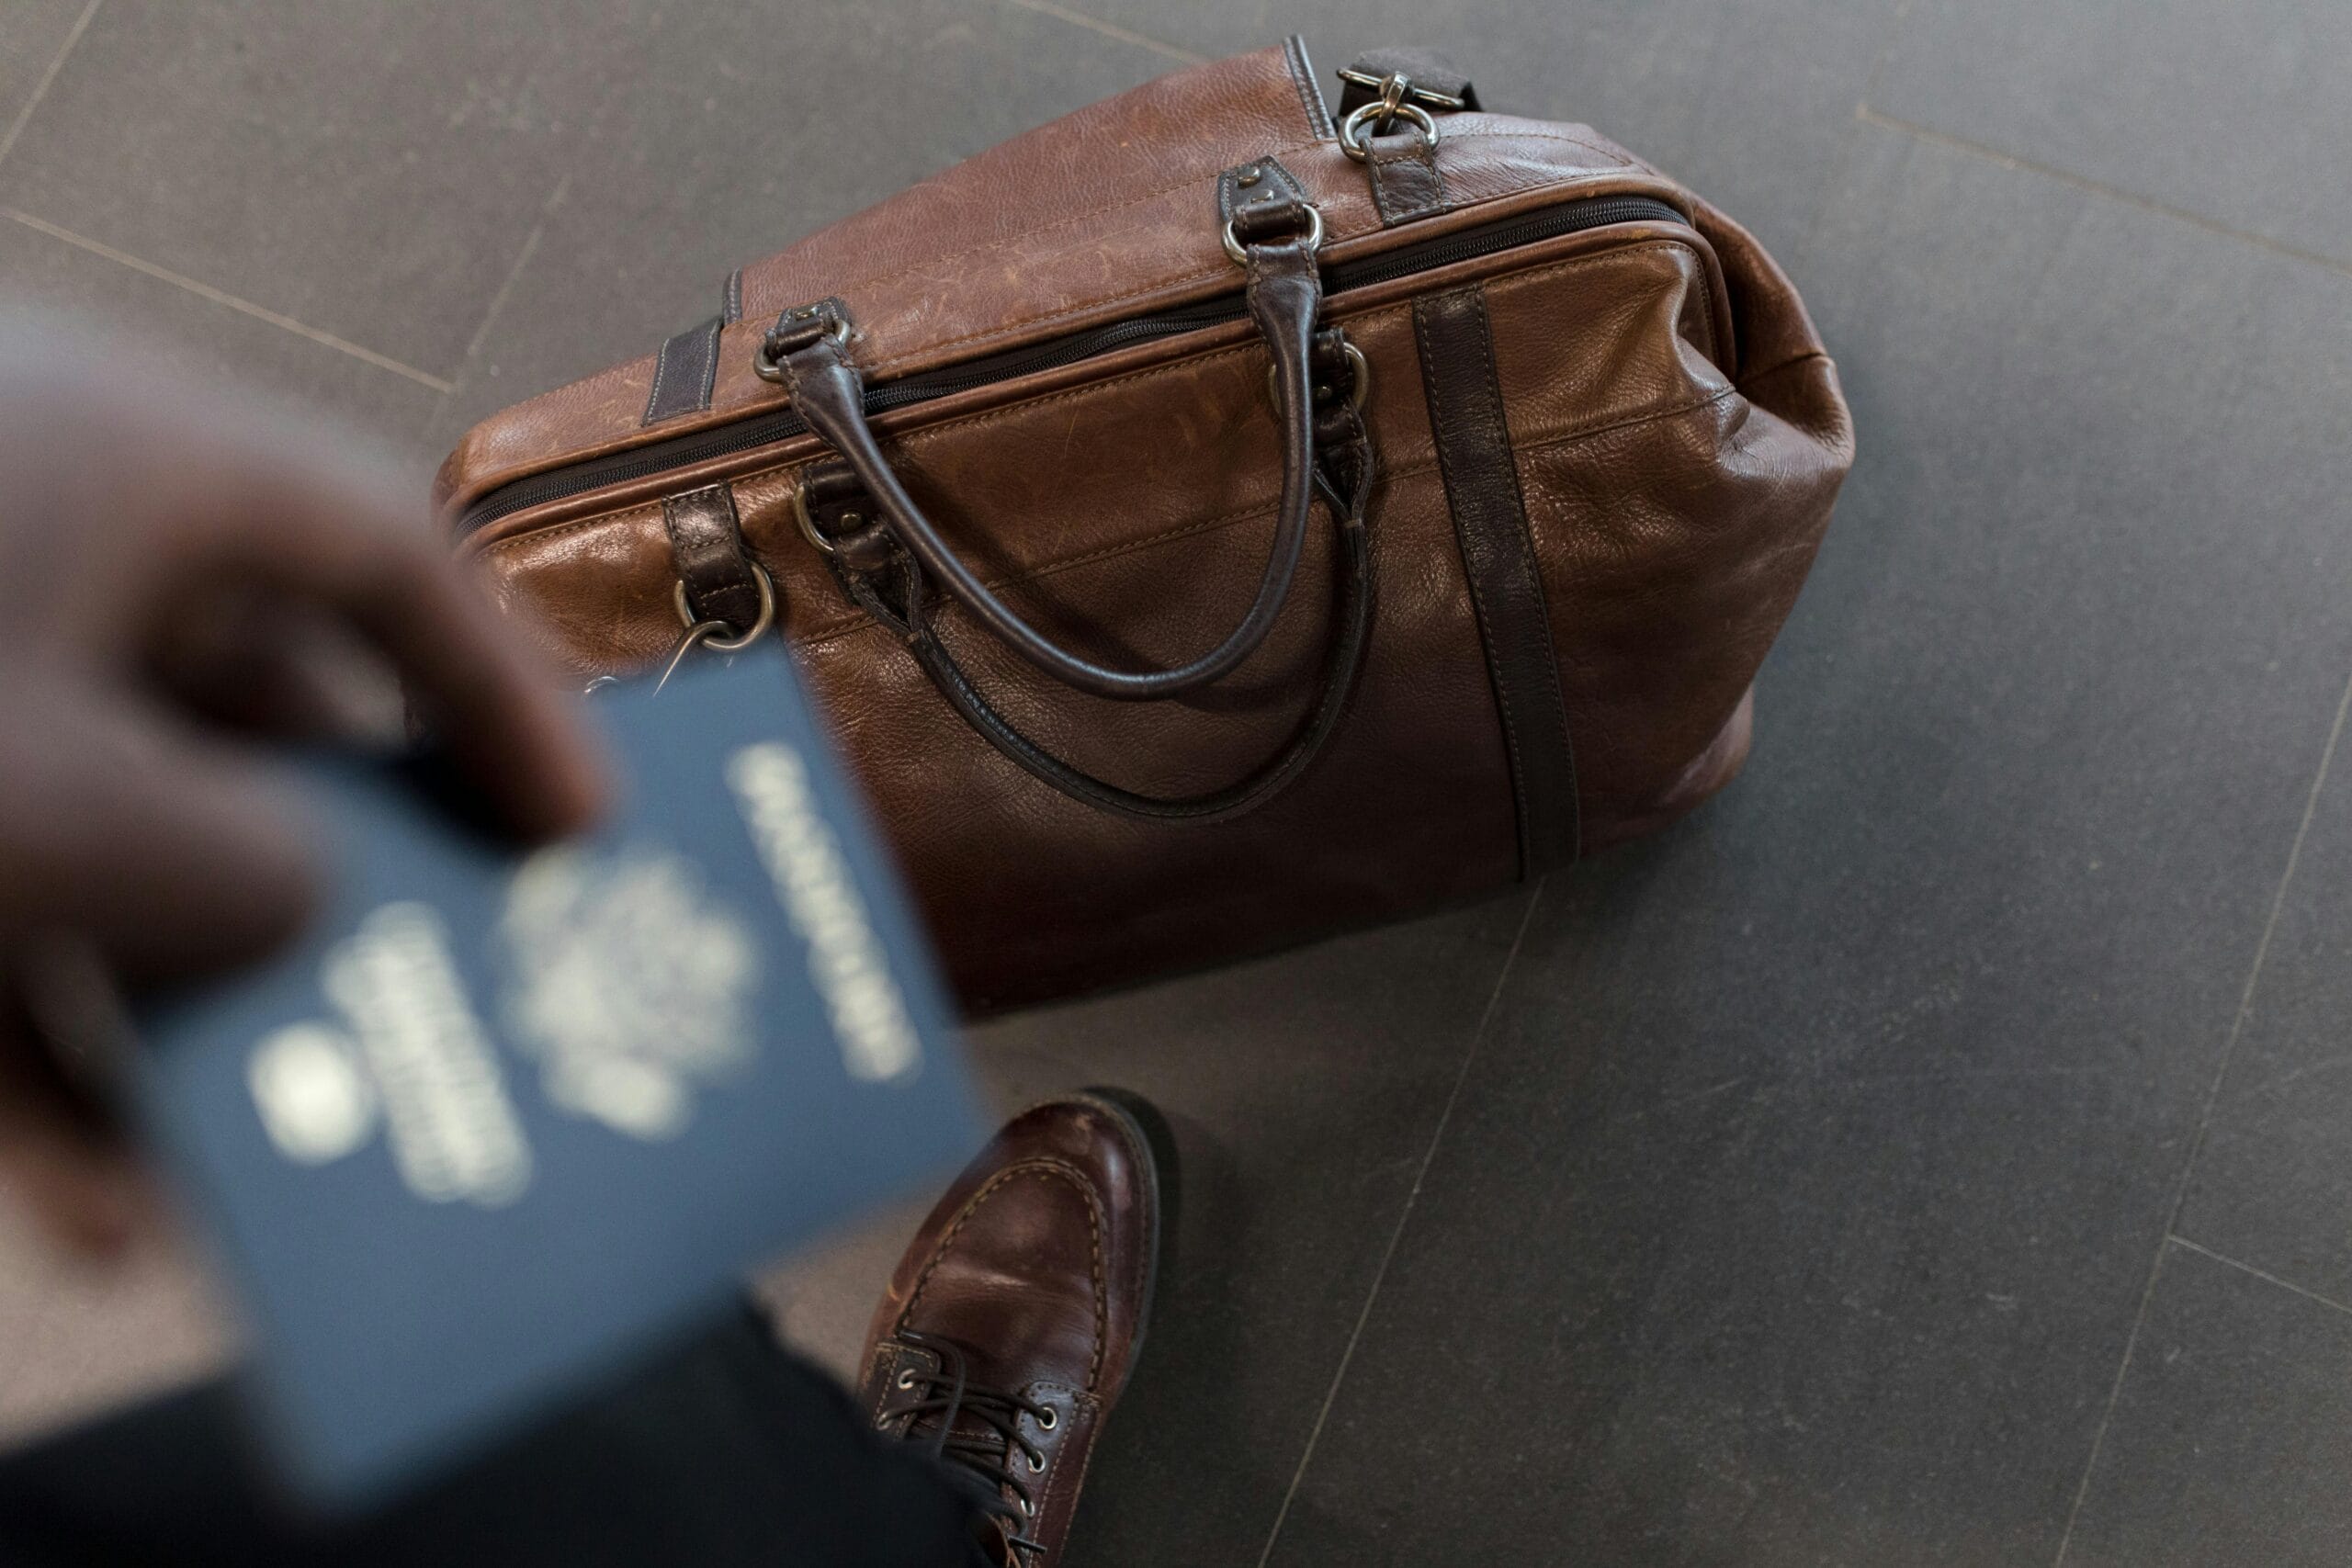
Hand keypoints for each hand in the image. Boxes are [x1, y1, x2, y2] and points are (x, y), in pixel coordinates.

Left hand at [0, 326, 608, 1255]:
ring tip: (262, 1162)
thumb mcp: (71, 811)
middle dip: (339, 894)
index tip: (584, 839)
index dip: (507, 702)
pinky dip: (26, 1051)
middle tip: (440, 1000)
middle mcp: (32, 540)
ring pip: (105, 845)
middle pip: (253, 718)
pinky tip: (74, 1199)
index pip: (385, 559)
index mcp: (125, 459)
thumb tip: (298, 905)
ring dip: (183, 1016)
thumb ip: (250, 865)